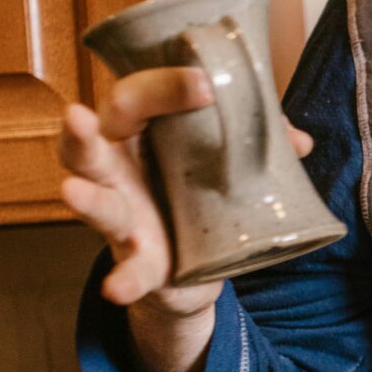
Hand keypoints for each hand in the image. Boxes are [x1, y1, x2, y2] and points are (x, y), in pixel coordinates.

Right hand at [59, 73, 312, 310]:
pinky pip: (127, 269)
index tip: (206, 82)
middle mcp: (118, 170)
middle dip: (81, 130)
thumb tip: (298, 142)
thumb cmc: (199, 190)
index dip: (163, 85)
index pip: (135, 96)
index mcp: (139, 134)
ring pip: (94, 201)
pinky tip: (117, 288)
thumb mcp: (225, 160)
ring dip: (85, 198)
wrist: (196, 264)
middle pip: (88, 142)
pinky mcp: (137, 260)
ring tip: (73, 192)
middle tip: (79, 114)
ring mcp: (123, 215)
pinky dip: (123, 279)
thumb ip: (258, 143)